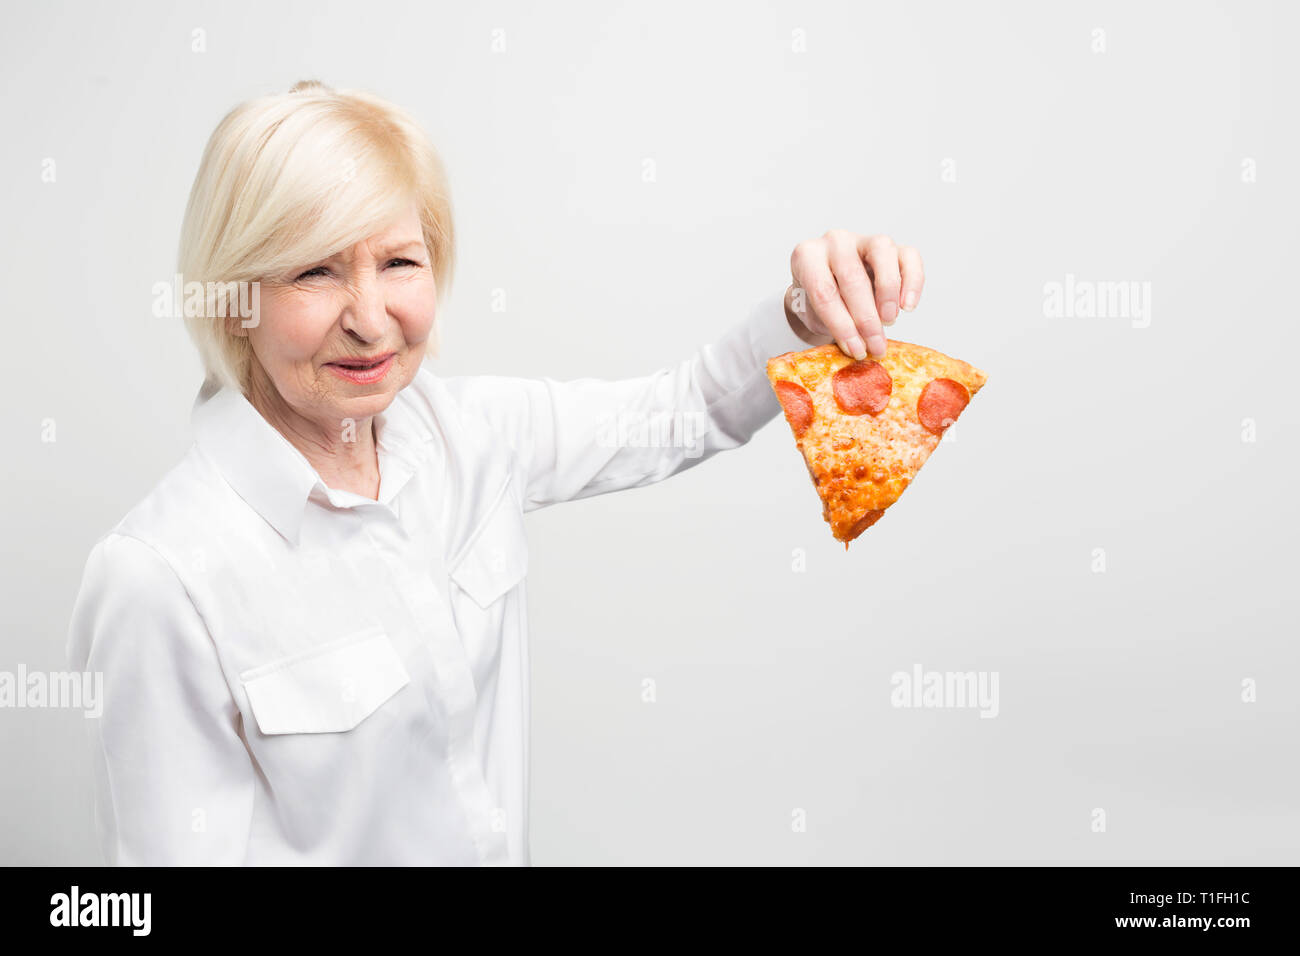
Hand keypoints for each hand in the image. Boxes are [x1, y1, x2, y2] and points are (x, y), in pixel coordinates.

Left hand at [783, 230, 924, 360]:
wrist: (834, 286)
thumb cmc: (823, 301)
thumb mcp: (815, 315)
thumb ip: (832, 326)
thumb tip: (858, 349)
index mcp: (807, 256)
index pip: (823, 291)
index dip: (841, 325)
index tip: (855, 350)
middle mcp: (835, 241)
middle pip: (852, 276)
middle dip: (866, 318)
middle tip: (875, 345)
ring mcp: (864, 239)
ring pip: (882, 253)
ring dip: (887, 292)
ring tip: (889, 321)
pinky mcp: (892, 245)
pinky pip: (908, 256)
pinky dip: (912, 282)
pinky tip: (908, 306)